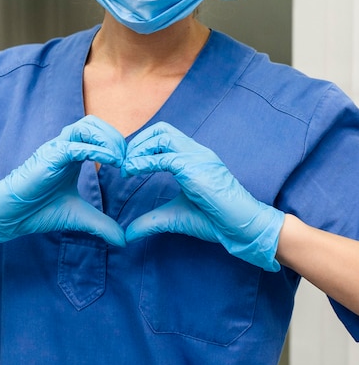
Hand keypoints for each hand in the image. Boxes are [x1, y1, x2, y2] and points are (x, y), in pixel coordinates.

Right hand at [0, 115, 126, 250]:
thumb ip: (102, 224)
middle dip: (115, 137)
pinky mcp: (49, 158)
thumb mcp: (79, 217)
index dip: (117, 144)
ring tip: (120, 159)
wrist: (9, 218)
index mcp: (72, 154)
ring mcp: (55, 150)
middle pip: (94, 124)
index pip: (98, 133)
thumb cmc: (39, 211)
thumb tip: (124, 240)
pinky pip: (74, 146)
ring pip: (85, 127)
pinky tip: (110, 162)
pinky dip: (95, 149)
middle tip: (128, 159)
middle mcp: (64, 147)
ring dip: (107, 138)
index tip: (131, 165)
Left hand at [122, 122, 284, 270]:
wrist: (242, 226)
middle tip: (122, 160)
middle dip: (138, 141)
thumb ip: (150, 221)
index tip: (127, 160)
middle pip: (162, 129)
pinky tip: (130, 170)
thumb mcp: (174, 217)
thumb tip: (127, 234)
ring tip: (125, 166)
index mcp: (194, 157)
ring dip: (138, 148)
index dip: (143, 144)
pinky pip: (164, 158)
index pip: (165, 136)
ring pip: (162, 136)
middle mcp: (196, 151)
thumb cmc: (215, 220)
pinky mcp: (194, 168)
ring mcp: (197, 157)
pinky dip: (143, 161)